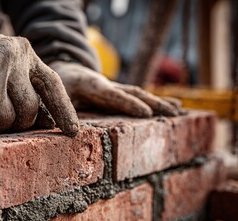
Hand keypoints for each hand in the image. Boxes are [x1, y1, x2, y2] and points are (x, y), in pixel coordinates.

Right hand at [0, 27, 78, 135]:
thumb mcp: (12, 65)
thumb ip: (29, 89)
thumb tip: (48, 124)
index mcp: (26, 54)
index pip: (52, 86)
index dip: (64, 110)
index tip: (72, 131)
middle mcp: (10, 60)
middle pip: (28, 109)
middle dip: (20, 121)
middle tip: (7, 116)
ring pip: (6, 119)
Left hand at [49, 61, 179, 116]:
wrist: (68, 71)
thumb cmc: (61, 85)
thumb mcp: (57, 96)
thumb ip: (63, 110)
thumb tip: (72, 132)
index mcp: (92, 86)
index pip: (113, 95)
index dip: (129, 104)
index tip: (146, 113)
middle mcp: (109, 85)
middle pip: (135, 93)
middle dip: (154, 103)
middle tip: (173, 114)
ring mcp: (117, 89)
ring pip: (141, 95)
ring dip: (161, 103)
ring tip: (180, 112)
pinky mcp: (121, 94)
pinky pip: (141, 98)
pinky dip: (158, 102)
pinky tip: (176, 108)